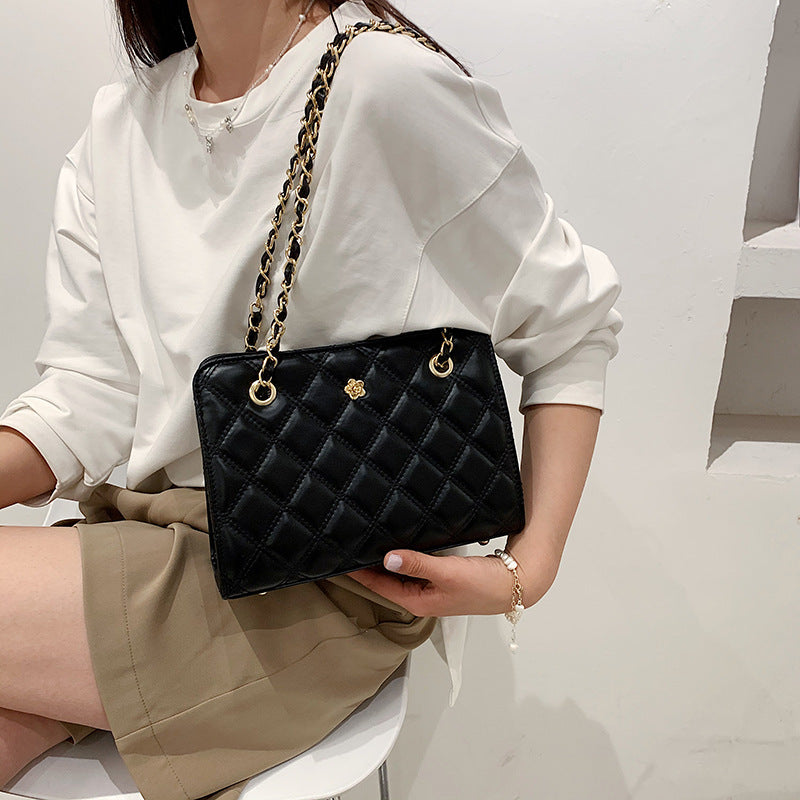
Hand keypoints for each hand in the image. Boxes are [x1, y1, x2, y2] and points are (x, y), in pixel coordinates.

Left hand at [345, 548, 554, 617]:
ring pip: (400, 573)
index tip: (339, 561)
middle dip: (367, 566)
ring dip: (385, 560)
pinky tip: (398, 544)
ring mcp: (432, 588)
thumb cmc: (483, 585)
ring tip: (365, 542)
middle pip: (386, 581)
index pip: (379, 586)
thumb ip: (417, 564)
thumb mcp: (447, 573)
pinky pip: (415, 566)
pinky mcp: (442, 577)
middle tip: (346, 547)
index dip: (359, 573)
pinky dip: (404, 556)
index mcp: (418, 602)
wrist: (516, 584)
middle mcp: (422, 597)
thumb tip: (387, 558)